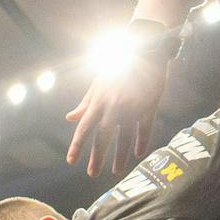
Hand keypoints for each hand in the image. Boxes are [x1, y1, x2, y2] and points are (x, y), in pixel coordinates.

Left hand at [66, 56, 166, 177]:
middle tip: (92, 174)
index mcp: (98, 102)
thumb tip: (69, 118)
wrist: (145, 46)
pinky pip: (145, 128)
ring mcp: (132, 108)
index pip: (83, 129)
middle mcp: (113, 108)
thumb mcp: (98, 82)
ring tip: (116, 171)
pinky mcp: (149, 105)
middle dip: (97, 158)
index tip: (71, 161)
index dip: (77, 146)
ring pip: (124, 138)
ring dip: (120, 156)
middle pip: (102, 138)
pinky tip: (139, 154)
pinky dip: (142, 141)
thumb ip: (85, 102)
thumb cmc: (118, 64)